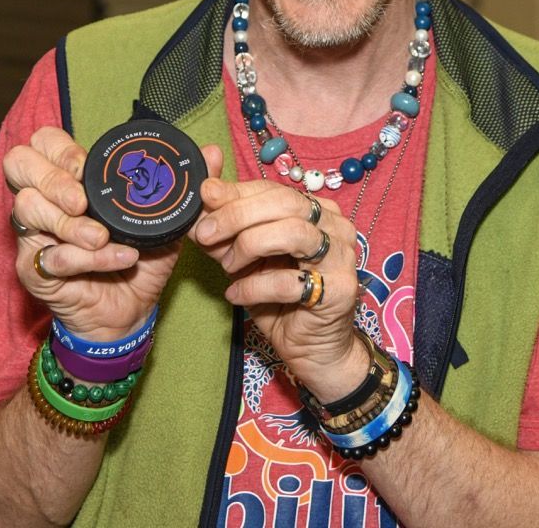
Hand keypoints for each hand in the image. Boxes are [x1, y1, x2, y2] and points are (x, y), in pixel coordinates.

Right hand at [5, 127, 222, 340]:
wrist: (132, 313)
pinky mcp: (34, 270)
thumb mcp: (168, 220)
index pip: (43, 143)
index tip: (85, 165)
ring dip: (69, 222)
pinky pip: (52, 256)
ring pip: (27, 208)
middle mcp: (46, 201)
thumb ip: (187, 186)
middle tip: (82, 199)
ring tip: (102, 237)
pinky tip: (120, 258)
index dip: (58, 148)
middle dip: (50, 176)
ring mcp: (35, 235)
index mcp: (72, 180)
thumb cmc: (142, 261)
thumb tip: (213, 152)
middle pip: (18, 163)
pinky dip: (89, 258)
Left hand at [189, 175, 368, 401]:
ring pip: (292, 232)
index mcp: (316, 211)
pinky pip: (289, 280)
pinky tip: (235, 295)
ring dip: (249, 245)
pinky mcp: (339, 290)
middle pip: (284, 202)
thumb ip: (227, 234)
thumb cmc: (281, 300)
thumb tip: (197, 210)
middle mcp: (335, 226)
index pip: (273, 189)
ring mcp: (341, 256)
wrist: (313, 349)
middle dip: (238, 214)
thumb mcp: (246, 261)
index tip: (204, 196)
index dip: (236, 193)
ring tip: (227, 267)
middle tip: (206, 233)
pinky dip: (253, 286)